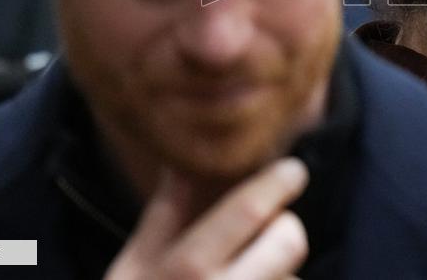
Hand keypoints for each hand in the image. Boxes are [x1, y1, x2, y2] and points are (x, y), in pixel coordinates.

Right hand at [105, 157, 309, 279]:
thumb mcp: (133, 270)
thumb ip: (165, 213)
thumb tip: (182, 160)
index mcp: (185, 272)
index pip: (249, 210)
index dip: (278, 182)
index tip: (292, 170)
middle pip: (290, 240)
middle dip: (285, 229)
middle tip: (271, 231)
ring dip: (281, 279)